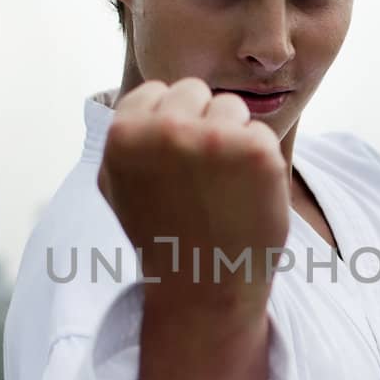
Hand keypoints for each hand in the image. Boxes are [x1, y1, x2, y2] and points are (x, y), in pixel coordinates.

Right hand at [98, 78, 289, 318]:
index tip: (172, 166)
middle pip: (194, 90)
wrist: (206, 289)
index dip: (169, 126)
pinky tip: (245, 197)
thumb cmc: (164, 237)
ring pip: (231, 106)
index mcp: (123, 133)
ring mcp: (214, 138)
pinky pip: (261, 133)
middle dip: (200, 123)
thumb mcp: (118, 186)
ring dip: (231, 138)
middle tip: (199, 179)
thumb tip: (144, 98)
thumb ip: (126, 139)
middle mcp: (165, 130)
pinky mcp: (257, 151)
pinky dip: (260, 162)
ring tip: (221, 188)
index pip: (157, 92)